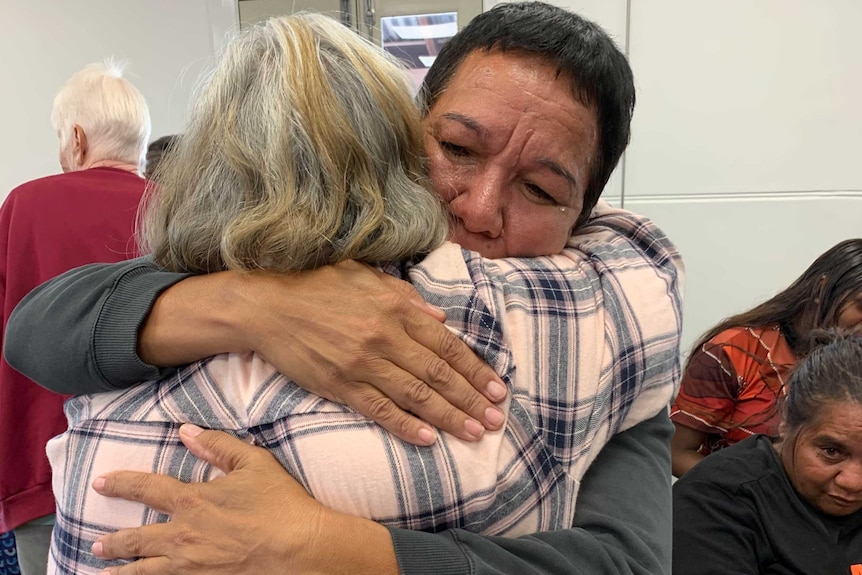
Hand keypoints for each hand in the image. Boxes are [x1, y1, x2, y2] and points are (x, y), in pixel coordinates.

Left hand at [92, 424, 397, 574]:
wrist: (298, 547)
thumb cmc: (279, 503)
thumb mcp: (253, 462)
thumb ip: (218, 445)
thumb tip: (187, 430)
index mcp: (192, 501)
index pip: (145, 488)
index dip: (120, 484)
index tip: (101, 483)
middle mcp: (182, 536)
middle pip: (135, 540)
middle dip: (113, 542)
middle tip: (98, 543)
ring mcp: (189, 566)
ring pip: (143, 572)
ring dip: (121, 571)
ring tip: (104, 572)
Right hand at [147, 260, 505, 445]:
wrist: (267, 306)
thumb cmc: (318, 286)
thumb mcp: (366, 277)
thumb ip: (407, 297)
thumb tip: (441, 319)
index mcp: (396, 308)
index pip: (446, 345)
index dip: (475, 369)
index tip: (498, 388)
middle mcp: (384, 337)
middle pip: (438, 374)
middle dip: (471, 399)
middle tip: (497, 419)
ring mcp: (362, 364)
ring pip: (415, 396)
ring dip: (449, 417)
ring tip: (475, 433)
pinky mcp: (339, 385)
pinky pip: (379, 409)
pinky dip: (405, 425)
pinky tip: (428, 439)